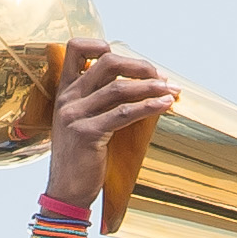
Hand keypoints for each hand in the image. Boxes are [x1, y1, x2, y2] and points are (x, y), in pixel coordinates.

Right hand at [46, 38, 175, 211]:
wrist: (66, 193)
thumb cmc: (81, 159)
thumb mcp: (82, 123)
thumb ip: (96, 102)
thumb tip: (135, 86)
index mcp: (65, 91)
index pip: (74, 48)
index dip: (100, 44)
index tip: (128, 59)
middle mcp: (68, 98)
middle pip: (106, 63)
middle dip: (139, 66)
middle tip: (161, 76)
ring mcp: (75, 115)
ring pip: (119, 88)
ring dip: (151, 87)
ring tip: (172, 90)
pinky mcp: (87, 133)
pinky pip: (124, 113)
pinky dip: (149, 106)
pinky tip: (165, 105)